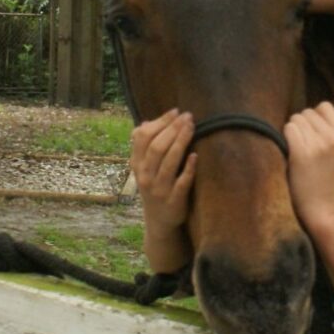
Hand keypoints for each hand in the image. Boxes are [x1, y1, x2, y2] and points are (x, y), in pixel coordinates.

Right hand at [130, 109, 196, 237]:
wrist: (159, 221)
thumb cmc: (155, 187)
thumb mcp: (144, 168)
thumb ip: (145, 147)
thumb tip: (145, 122)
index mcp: (137, 164)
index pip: (143, 138)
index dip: (160, 122)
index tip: (176, 111)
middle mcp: (145, 176)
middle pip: (157, 147)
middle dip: (173, 129)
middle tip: (188, 116)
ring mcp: (159, 189)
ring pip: (169, 162)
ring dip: (181, 142)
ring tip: (192, 127)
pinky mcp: (174, 201)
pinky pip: (181, 183)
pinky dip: (188, 169)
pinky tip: (196, 155)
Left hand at [283, 102, 333, 232]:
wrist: (323, 206)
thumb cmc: (326, 179)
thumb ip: (328, 132)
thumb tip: (306, 114)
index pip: (324, 106)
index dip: (314, 116)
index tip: (311, 132)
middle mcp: (331, 137)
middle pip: (306, 112)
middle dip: (301, 125)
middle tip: (302, 144)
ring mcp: (317, 144)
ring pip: (295, 119)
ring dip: (291, 131)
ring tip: (296, 149)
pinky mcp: (301, 153)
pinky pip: (288, 130)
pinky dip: (285, 137)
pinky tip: (289, 151)